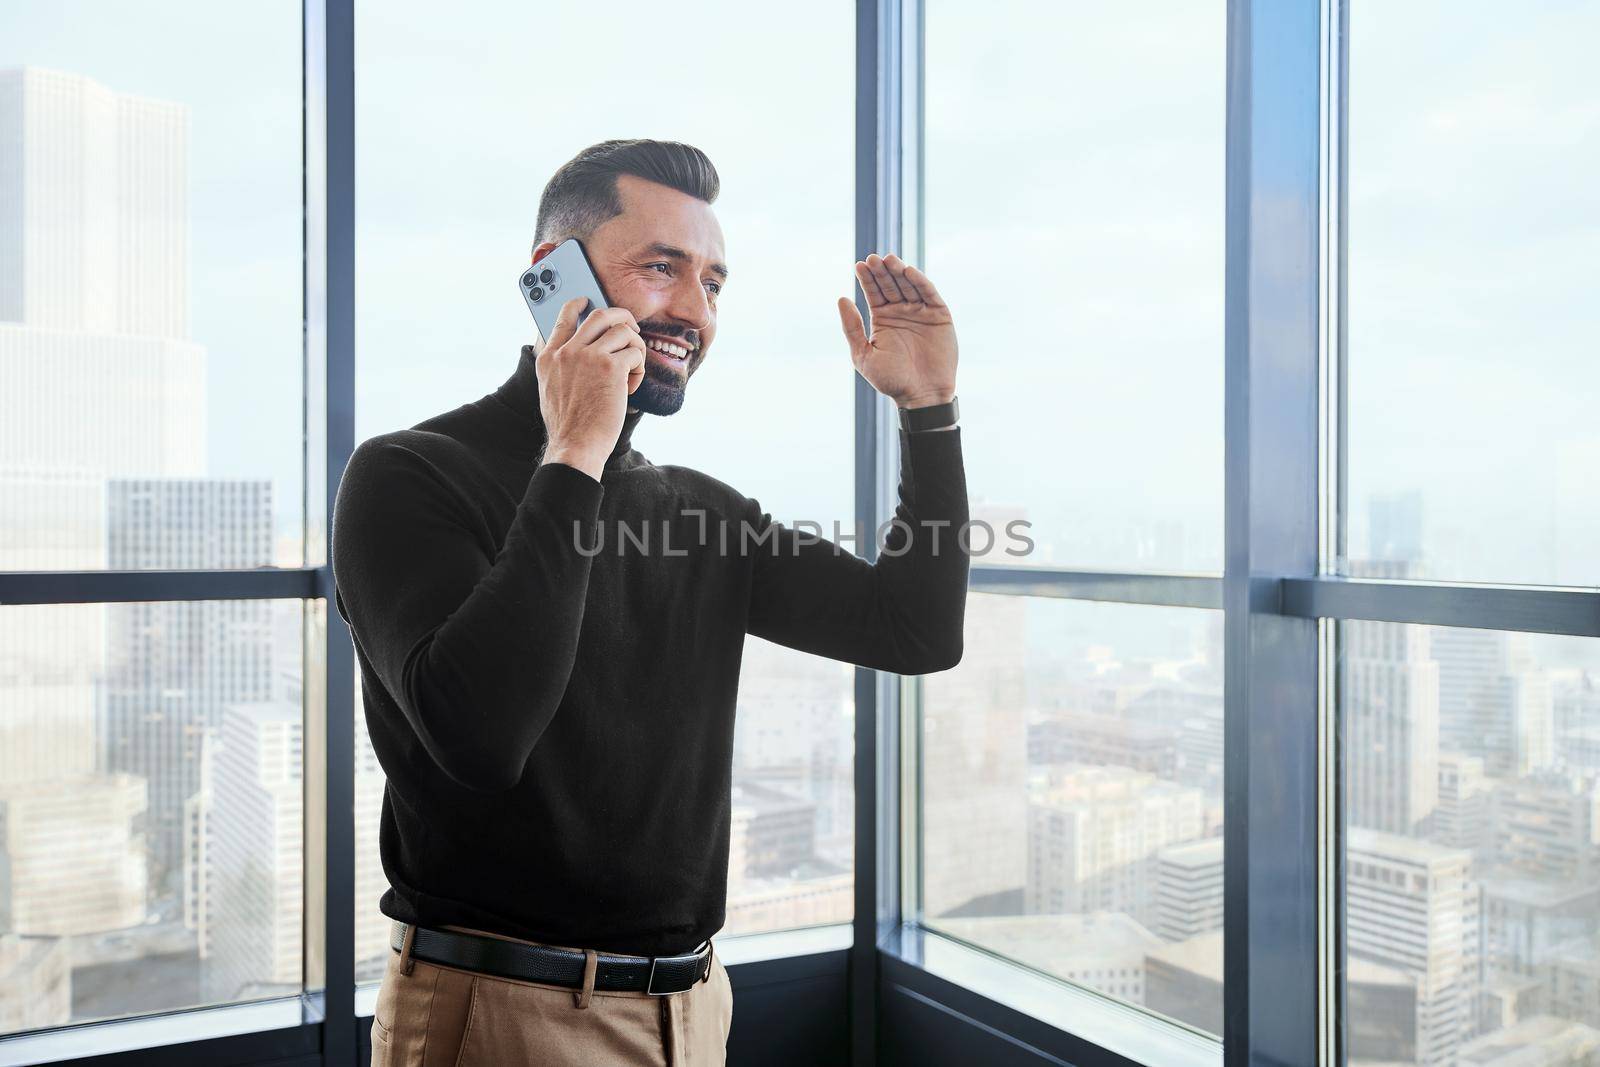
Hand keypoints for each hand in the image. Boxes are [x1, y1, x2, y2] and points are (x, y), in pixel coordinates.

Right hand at [536, 297, 646, 478]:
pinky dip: (638, 368)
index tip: (588, 301)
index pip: (563, 316)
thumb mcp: (550, 389)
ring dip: (635, 348)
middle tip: (632, 329)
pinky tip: (630, 386)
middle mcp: (567, 351)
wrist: (576, 445)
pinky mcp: (611, 367)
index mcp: (549, 356)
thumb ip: (560, 365)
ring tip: (632, 369)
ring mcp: (589, 356)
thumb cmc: (569, 425)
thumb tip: (578, 348)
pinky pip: (635, 352)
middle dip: (622, 316)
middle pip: (600, 314)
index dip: (579, 303)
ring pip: (624, 331)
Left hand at [836, 253, 956, 408]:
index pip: (874, 292)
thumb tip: (841, 298)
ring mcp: (921, 312)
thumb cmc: (890, 380)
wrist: (920, 396)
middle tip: (873, 258)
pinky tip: (909, 271)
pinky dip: (920, 282)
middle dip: (881, 271)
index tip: (859, 265)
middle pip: (890, 284)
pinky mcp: (939, 315)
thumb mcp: (864, 355)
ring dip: (899, 271)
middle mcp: (901, 311)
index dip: (867, 278)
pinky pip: (929, 294)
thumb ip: (852, 328)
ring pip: (909, 285)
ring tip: (888, 260)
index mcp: (882, 319)